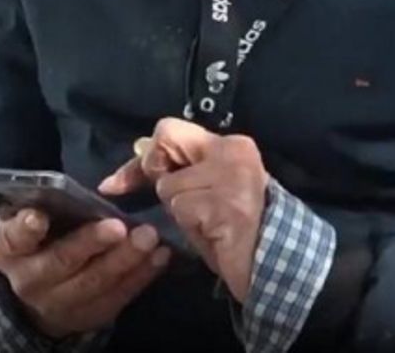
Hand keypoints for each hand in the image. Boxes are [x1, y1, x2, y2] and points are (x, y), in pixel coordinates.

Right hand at [0, 209, 170, 338]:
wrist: (39, 296)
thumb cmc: (37, 242)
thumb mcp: (25, 222)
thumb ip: (42, 203)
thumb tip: (70, 183)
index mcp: (8, 250)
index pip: (12, 239)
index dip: (24, 229)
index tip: (38, 216)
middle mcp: (30, 280)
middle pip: (61, 262)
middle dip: (91, 244)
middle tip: (118, 226)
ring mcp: (60, 303)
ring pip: (95, 283)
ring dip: (125, 259)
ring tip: (148, 237)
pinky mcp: (91, 315)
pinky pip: (119, 296)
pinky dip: (142, 275)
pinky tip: (160, 256)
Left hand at [99, 118, 267, 301]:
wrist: (274, 264)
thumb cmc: (238, 229)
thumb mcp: (212, 188)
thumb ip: (183, 170)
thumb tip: (130, 167)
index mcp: (232, 144)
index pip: (170, 131)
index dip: (145, 156)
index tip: (119, 182)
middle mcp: (232, 152)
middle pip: (165, 141)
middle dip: (156, 173)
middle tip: (178, 199)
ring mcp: (228, 177)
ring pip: (168, 186)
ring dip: (180, 211)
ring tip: (208, 222)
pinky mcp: (221, 203)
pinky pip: (180, 209)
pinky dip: (190, 226)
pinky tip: (213, 232)